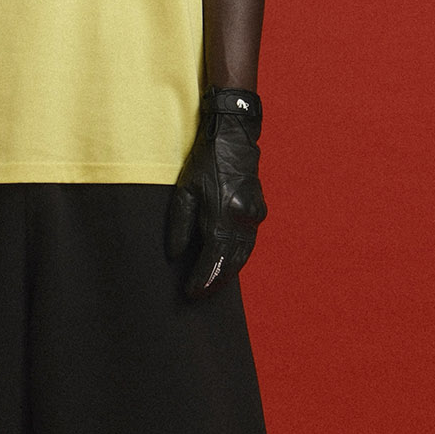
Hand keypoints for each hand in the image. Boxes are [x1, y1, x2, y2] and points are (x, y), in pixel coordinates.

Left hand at [165, 88, 266, 298]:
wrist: (234, 137)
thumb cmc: (205, 162)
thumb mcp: (184, 191)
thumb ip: (179, 225)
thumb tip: (175, 255)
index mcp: (223, 213)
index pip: (213, 256)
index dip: (203, 278)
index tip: (192, 293)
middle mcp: (242, 218)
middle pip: (231, 261)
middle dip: (215, 281)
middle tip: (200, 296)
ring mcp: (254, 215)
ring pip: (243, 255)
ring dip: (228, 272)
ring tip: (212, 286)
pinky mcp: (259, 212)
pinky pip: (248, 243)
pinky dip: (237, 257)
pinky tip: (226, 265)